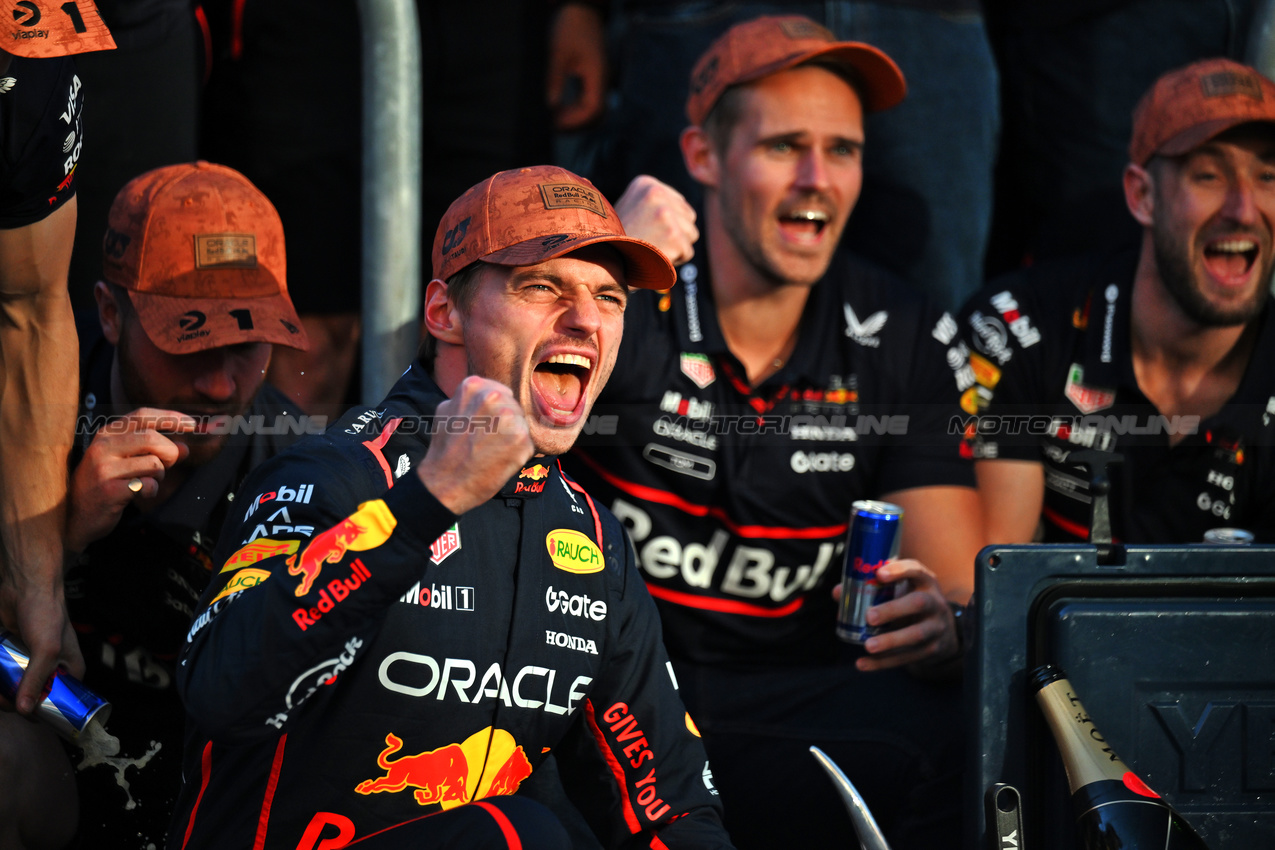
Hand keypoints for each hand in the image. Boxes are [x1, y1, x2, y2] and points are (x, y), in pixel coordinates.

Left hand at [0, 581, 81, 714]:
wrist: (25, 587)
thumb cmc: (46, 613)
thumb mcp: (46, 649)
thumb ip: (36, 679)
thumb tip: (24, 710)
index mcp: (70, 670)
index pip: (60, 701)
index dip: (42, 711)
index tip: (22, 712)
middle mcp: (53, 668)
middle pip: (34, 697)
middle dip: (16, 702)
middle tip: (3, 698)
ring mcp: (32, 661)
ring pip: (17, 687)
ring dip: (3, 693)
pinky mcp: (15, 654)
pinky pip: (6, 673)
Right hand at [65, 408, 194, 553]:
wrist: (75, 517)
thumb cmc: (104, 485)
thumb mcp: (126, 462)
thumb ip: (154, 452)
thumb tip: (185, 447)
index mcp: (106, 434)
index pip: (142, 415)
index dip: (170, 418)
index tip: (192, 424)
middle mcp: (102, 447)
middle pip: (152, 438)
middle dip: (170, 452)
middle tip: (169, 464)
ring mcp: (103, 469)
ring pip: (153, 462)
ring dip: (159, 474)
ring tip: (147, 481)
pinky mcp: (108, 490)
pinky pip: (147, 484)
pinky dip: (152, 489)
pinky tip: (141, 493)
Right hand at [416, 377, 533, 514]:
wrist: (445, 483)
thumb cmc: (445, 449)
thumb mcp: (446, 410)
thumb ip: (469, 399)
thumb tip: (487, 394)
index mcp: (474, 386)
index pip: (501, 392)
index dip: (495, 412)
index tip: (484, 425)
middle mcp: (493, 398)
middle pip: (513, 407)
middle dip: (505, 423)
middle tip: (486, 441)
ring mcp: (509, 418)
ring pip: (521, 424)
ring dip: (512, 437)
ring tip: (491, 450)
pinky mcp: (521, 440)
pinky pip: (526, 443)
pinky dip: (517, 453)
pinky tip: (499, 459)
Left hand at [546, 3, 606, 130]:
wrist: (580, 10)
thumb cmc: (570, 27)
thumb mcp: (558, 52)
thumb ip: (555, 78)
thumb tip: (551, 104)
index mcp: (596, 75)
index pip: (592, 108)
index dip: (576, 120)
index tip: (557, 121)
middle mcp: (601, 79)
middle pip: (595, 113)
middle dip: (576, 123)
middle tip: (554, 126)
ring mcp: (598, 78)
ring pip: (593, 108)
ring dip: (577, 117)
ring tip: (556, 120)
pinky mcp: (593, 76)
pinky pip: (589, 99)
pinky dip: (577, 108)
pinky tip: (561, 108)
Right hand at [615, 175, 698, 266]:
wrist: (601, 262)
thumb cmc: (617, 240)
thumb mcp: (632, 208)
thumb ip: (656, 204)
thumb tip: (685, 209)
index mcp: (646, 183)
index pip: (679, 203)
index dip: (666, 223)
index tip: (645, 230)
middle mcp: (657, 193)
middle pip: (689, 217)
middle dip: (674, 233)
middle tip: (648, 242)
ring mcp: (665, 213)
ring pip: (691, 234)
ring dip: (675, 247)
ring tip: (651, 249)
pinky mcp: (673, 235)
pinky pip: (687, 252)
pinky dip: (674, 261)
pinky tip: (654, 258)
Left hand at [850, 559, 959, 672]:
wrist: (944, 632)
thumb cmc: (911, 603)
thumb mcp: (900, 591)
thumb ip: (871, 589)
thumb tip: (838, 593)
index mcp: (925, 582)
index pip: (916, 570)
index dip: (899, 571)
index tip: (879, 574)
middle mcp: (934, 603)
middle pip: (918, 603)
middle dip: (893, 610)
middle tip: (869, 616)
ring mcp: (936, 628)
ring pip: (915, 635)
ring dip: (890, 641)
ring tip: (867, 645)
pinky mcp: (931, 650)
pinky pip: (906, 657)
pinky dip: (883, 662)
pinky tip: (863, 663)